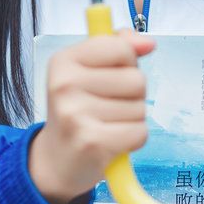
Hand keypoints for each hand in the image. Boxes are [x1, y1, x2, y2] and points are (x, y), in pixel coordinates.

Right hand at [29, 30, 155, 203]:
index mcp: (64, 61)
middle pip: (137, 80)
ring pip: (140, 109)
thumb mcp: (88, 72)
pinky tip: (113, 142)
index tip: (112, 76)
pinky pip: (139, 133)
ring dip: (132, 120)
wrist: (57, 161)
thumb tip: (147, 43)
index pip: (121, 48)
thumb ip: (117, 48)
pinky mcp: (92, 142)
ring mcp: (76, 114)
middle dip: (133, 96)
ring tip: (107, 126)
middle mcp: (65, 85)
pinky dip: (133, 140)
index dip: (128, 64)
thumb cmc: (79, 113)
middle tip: (109, 108)